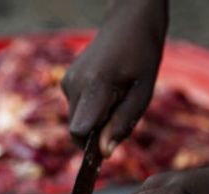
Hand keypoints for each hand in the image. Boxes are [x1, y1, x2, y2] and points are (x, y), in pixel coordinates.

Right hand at [62, 0, 167, 155]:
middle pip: (78, 130)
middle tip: (121, 115)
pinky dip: (91, 111)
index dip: (92, 146)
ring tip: (117, 100)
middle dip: (98, 134)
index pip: (79, 131)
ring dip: (96, 122)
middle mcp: (74, 83)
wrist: (128, 25)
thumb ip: (122, 124)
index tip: (108, 147)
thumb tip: (105, 153)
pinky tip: (108, 93)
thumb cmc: (142, 58)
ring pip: (77, 122)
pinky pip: (76, 110)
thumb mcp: (142, 94)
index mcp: (96, 85)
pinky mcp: (65, 82)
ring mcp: (67, 81)